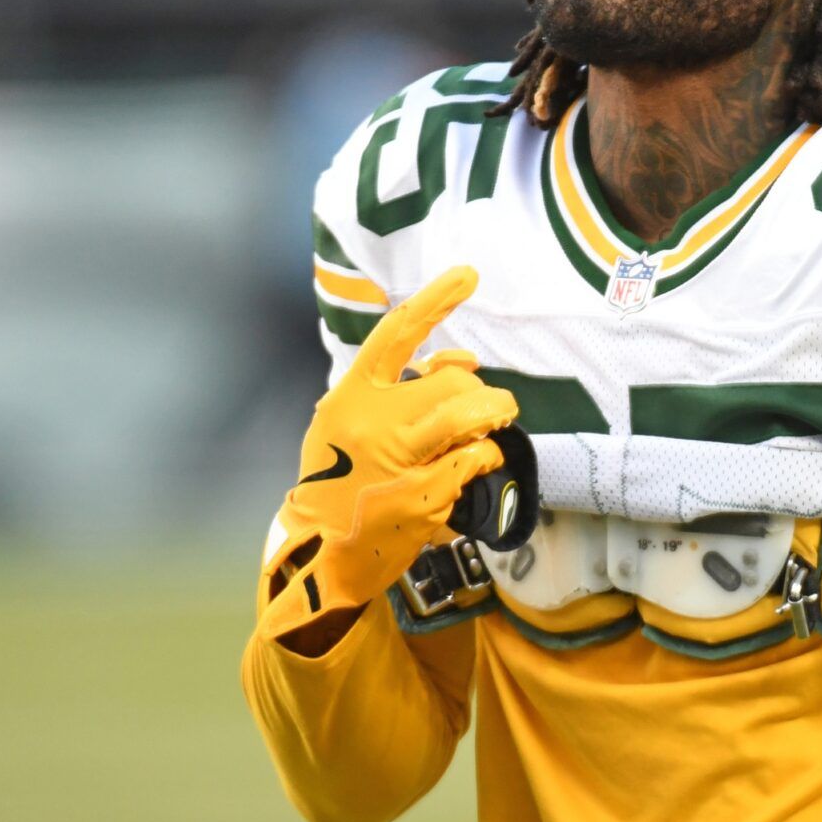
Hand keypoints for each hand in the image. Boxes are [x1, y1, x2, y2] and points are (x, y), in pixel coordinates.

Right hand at [257, 266, 517, 649]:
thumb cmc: (343, 474)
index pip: (397, 334)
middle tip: (493, 405)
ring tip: (498, 419)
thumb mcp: (354, 420)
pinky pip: (475, 459)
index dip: (436, 300)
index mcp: (352, 395)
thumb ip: (401, 386)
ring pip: (469, 415)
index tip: (468, 274)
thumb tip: (465, 362)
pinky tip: (479, 462)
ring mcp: (398, 460)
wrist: (323, 547)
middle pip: (450, 382)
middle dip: (480, 393)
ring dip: (495, 414)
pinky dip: (485, 456)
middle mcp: (373, 422)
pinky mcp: (423, 496)